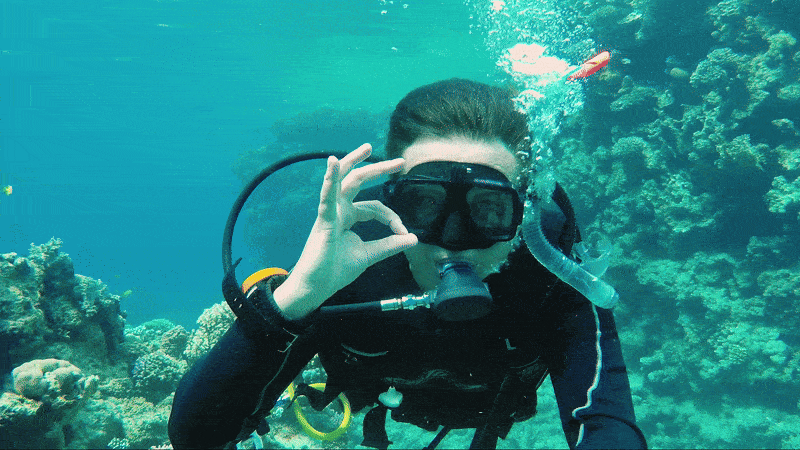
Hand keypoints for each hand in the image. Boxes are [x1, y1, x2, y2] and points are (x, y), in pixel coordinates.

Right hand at [273, 143, 417, 318]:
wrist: (316, 287)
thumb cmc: (335, 270)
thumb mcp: (369, 255)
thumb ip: (389, 245)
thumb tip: (413, 238)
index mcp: (348, 217)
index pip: (375, 207)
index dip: (393, 217)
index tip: (403, 233)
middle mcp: (339, 210)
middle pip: (359, 183)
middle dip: (379, 170)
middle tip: (400, 161)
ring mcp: (330, 212)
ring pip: (343, 181)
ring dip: (354, 162)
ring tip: (367, 148)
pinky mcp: (323, 220)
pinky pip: (327, 196)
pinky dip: (330, 179)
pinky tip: (333, 162)